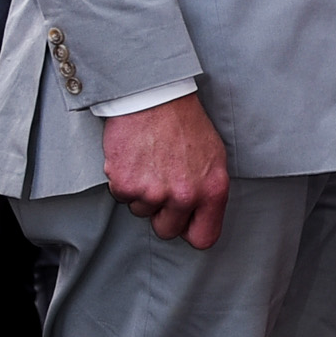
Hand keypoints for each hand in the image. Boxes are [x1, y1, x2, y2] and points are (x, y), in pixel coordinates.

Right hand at [102, 92, 230, 247]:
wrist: (156, 98)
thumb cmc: (186, 125)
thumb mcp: (214, 157)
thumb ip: (208, 190)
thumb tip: (200, 215)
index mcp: (212, 191)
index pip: (204, 238)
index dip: (191, 231)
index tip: (184, 222)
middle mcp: (185, 196)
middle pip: (167, 231)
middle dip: (161, 214)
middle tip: (161, 185)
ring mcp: (153, 192)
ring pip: (141, 212)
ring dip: (142, 193)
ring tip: (149, 164)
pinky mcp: (126, 184)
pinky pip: (122, 196)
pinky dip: (123, 181)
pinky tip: (134, 159)